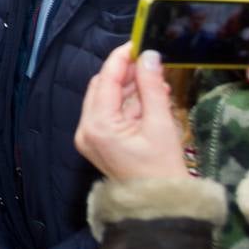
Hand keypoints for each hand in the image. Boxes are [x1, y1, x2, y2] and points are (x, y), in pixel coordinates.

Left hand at [74, 43, 188, 180]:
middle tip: (151, 62)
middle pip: (102, 87)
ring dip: (128, 88)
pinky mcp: (97, 142)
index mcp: (98, 125)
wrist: (159, 206)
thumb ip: (152, 87)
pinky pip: (108, 113)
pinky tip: (148, 98)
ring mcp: (89, 137)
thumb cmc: (163, 169)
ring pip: (105, 99)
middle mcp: (86, 129)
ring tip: (156, 81)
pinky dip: (126, 104)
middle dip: (125, 73)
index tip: (137, 42)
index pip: (106, 80)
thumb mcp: (161, 124)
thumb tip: (149, 56)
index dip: (121, 59)